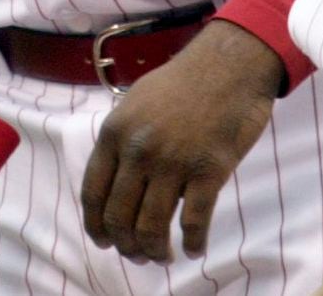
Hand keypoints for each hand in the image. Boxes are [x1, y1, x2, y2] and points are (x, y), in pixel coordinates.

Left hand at [80, 21, 282, 263]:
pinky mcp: (208, 171)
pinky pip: (194, 223)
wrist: (229, 64)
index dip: (96, 226)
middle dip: (127, 246)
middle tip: (139, 255)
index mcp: (115, 133)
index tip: (104, 241)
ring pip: (152, 228)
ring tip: (164, 256)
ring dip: (155, 251)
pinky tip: (194, 249)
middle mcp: (138, 150)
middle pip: (120, 218)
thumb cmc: (184, 82)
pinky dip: (193, 244)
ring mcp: (173, 162)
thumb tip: (115, 182)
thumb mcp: (136, 103)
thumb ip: (121, 141)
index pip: (93, 194)